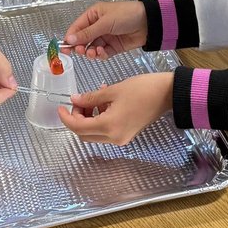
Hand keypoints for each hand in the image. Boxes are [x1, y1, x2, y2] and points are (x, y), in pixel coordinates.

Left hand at [57, 72, 173, 144]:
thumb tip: (75, 100)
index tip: (60, 107)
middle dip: (77, 118)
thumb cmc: (143, 89)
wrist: (167, 94)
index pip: (78, 128)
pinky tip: (104, 102)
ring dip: (89, 117)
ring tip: (94, 97)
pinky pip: (105, 131)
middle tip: (79, 100)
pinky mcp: (126, 134)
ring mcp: (121, 138)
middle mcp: (114, 137)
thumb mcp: (112, 90)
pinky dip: (99, 118)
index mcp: (108, 126)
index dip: (66, 118)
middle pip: (84, 134)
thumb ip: (90, 97)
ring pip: (94, 133)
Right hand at [63, 0, 147, 58]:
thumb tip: (68, 40)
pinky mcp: (113, 46)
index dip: (70, 38)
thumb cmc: (126, 15)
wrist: (148, 23)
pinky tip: (102, 53)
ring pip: (91, 48)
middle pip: (82, 40)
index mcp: (93, 15)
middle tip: (81, 51)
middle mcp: (97, 26)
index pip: (76, 28)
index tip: (64, 48)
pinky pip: (102, 53)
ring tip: (94, 52)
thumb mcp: (105, 22)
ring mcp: (105, 37)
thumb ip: (87, 33)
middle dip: (80, 46)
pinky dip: (101, 55)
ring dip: (91, 52)